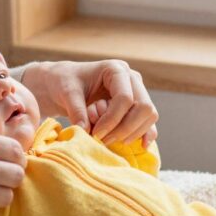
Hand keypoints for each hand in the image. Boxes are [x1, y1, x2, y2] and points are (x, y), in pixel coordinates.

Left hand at [27, 59, 158, 146]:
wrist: (65, 83)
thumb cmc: (66, 83)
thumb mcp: (67, 93)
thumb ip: (76, 110)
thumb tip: (86, 130)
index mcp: (116, 69)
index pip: (125, 98)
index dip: (112, 120)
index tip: (96, 134)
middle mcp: (132, 79)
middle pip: (144, 107)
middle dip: (125, 128)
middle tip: (104, 140)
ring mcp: (138, 92)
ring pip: (150, 116)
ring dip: (133, 133)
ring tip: (110, 140)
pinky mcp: (137, 106)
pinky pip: (149, 121)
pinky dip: (146, 134)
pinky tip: (141, 146)